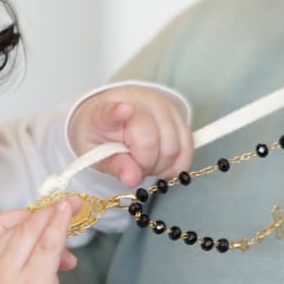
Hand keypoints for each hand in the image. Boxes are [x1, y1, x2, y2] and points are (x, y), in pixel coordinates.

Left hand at [68, 85, 193, 185]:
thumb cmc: (101, 135)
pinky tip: (164, 166)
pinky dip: (178, 164)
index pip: (112, 112)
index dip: (118, 112)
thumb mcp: (96, 154)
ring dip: (162, 166)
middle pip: (152, 142)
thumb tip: (133, 179)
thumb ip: (115, 166)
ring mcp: (162, 106)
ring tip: (146, 164)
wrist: (111, 117)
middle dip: (145, 166)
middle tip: (134, 168)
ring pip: (174, 147)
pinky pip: (188, 146)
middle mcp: (138, 103)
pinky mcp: (179, 115)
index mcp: (105, 112)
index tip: (125, 110)